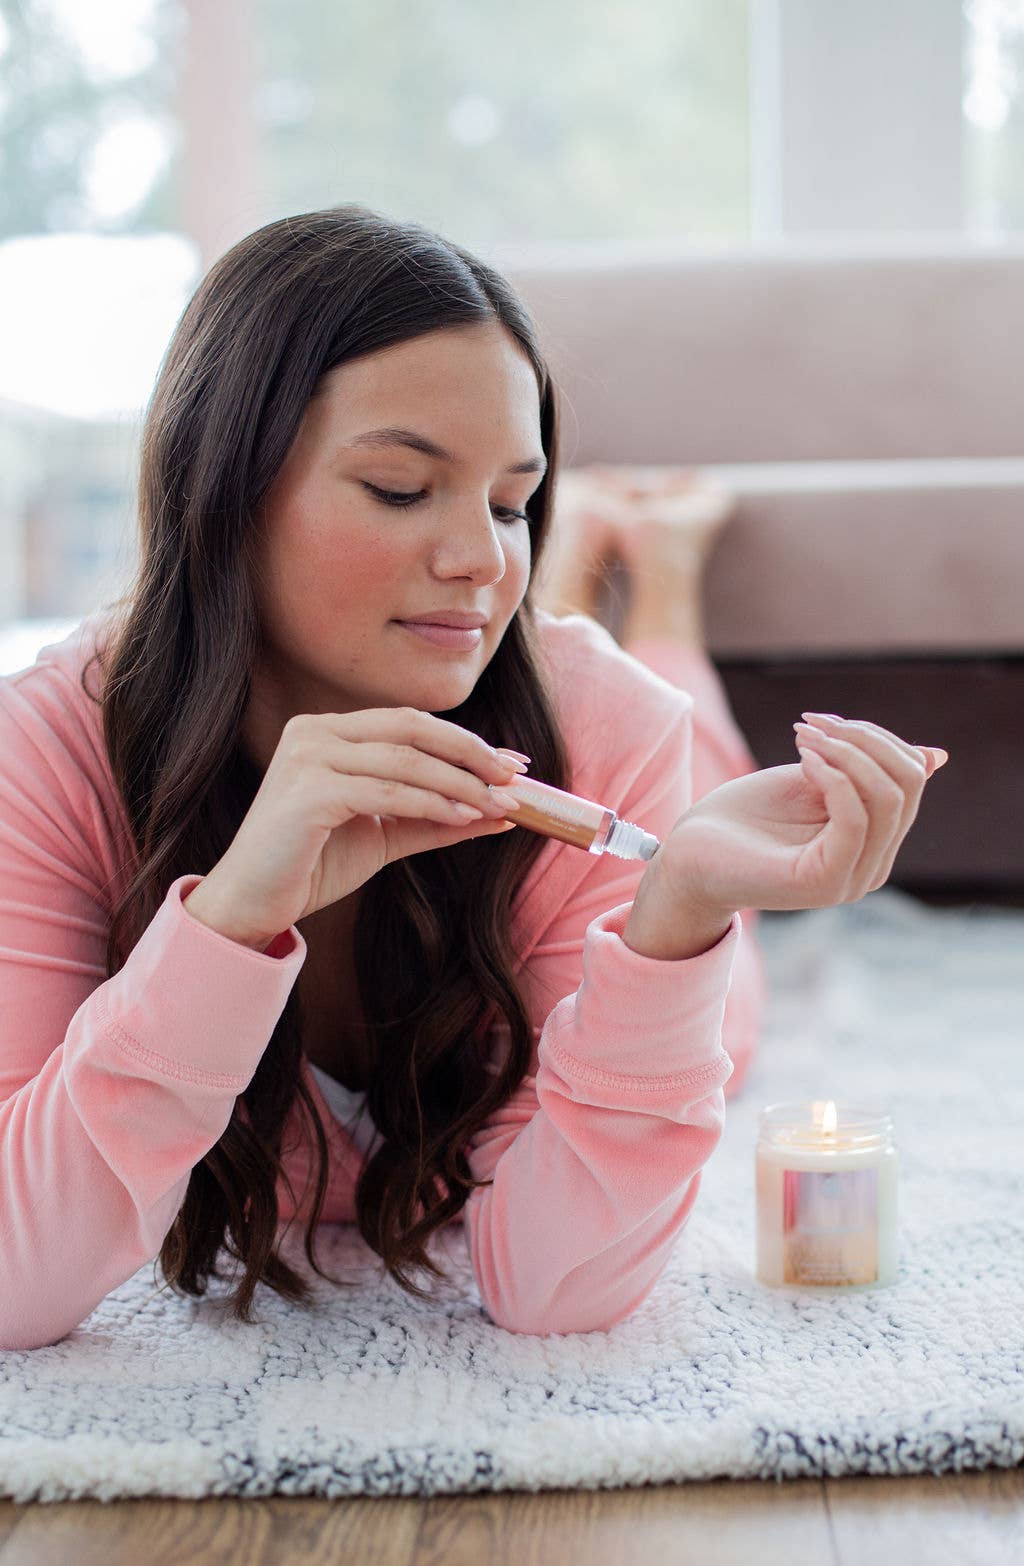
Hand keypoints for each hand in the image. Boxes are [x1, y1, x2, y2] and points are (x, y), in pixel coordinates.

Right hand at [183, 709, 526, 947]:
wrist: (253, 904)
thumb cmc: (312, 865)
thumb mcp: (385, 834)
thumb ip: (434, 818)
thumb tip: (500, 812)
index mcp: (328, 732)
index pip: (409, 724)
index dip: (466, 741)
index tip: (514, 764)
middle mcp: (313, 732)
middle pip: (411, 728)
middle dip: (471, 752)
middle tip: (516, 779)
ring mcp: (306, 758)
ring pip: (404, 760)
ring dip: (460, 783)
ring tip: (500, 805)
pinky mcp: (307, 792)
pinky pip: (386, 792)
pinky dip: (431, 802)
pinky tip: (463, 817)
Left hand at [652, 713, 948, 920]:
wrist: (688, 857)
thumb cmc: (744, 818)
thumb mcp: (814, 779)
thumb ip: (865, 769)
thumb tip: (936, 754)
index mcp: (874, 843)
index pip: (910, 778)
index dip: (875, 738)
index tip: (823, 720)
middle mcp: (872, 867)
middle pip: (907, 785)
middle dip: (864, 739)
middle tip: (811, 725)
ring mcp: (852, 879)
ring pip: (889, 798)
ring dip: (847, 752)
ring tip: (803, 740)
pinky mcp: (826, 882)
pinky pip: (856, 818)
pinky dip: (835, 777)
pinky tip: (804, 762)